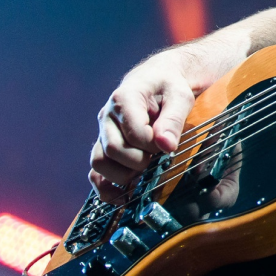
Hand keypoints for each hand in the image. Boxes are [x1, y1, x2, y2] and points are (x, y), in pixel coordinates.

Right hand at [90, 53, 196, 204]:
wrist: (160, 79)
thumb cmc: (171, 85)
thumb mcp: (180, 96)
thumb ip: (173, 119)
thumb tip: (166, 146)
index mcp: (125, 98)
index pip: (133, 132)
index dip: (152, 145)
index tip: (167, 146)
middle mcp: (107, 116)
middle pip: (113, 150)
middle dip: (139, 161)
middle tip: (158, 158)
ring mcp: (103, 132)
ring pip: (100, 162)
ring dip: (122, 175)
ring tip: (144, 172)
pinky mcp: (104, 145)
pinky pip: (96, 171)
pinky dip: (105, 186)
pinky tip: (122, 195)